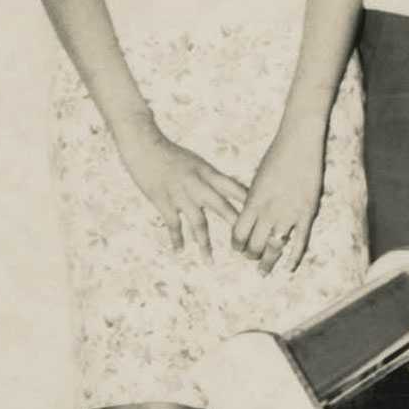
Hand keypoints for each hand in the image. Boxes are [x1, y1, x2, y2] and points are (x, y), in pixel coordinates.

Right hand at [119, 131, 248, 259]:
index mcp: (208, 172)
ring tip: (210, 262)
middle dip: (236, 226)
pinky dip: (177, 239)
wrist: (145, 145)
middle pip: (222, 208)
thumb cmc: (170, 153)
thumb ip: (209, 178)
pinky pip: (174, 225)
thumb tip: (227, 191)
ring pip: (198, 223)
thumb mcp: (196, 162)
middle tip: (248, 245)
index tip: (263, 217)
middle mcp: (198, 184)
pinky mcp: (164, 202)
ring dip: (204, 244)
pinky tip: (180, 251)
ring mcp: (181, 195)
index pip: (234, 188)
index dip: (249, 202)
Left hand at [233, 125, 324, 274]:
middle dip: (250, 255)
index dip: (237, 245)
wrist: (299, 143)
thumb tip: (249, 216)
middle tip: (251, 260)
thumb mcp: (258, 179)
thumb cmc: (276, 156)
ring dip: (267, 261)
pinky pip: (300, 242)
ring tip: (263, 271)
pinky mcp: (307, 214)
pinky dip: (294, 257)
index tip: (238, 248)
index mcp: (253, 201)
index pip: (239, 233)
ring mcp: (289, 214)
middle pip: (255, 244)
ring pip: (275, 247)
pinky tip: (288, 268)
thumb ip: (253, 200)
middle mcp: (268, 211)